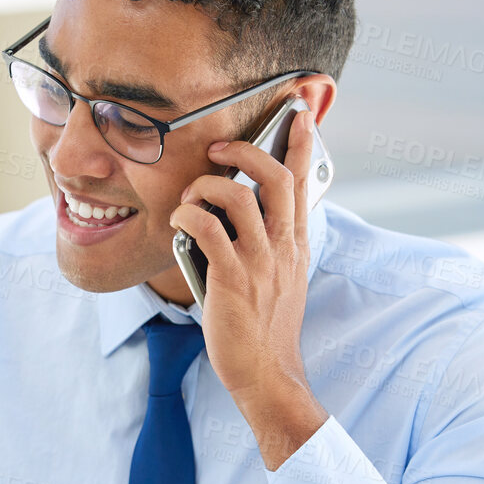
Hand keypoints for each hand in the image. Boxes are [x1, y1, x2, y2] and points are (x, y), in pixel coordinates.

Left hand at [168, 109, 328, 468]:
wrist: (266, 371)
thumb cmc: (263, 325)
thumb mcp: (279, 277)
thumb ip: (269, 243)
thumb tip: (242, 209)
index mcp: (296, 244)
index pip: (304, 182)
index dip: (301, 144)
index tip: (299, 112)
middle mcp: (283, 248)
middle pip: (277, 178)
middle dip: (248, 151)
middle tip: (221, 148)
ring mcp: (260, 263)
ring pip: (239, 197)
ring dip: (207, 185)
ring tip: (191, 195)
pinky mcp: (232, 279)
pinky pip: (208, 228)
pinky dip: (189, 214)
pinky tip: (179, 219)